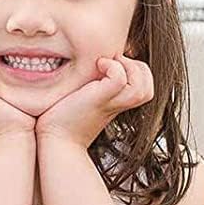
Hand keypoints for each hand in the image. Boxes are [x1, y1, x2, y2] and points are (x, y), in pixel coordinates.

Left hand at [34, 56, 154, 150]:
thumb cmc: (63, 119)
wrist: (55, 142)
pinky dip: (112, 66)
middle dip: (138, 69)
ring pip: (141, 85)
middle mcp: (119, 104)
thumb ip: (94, 84)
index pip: (145, 86)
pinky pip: (119, 78)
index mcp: (118, 103)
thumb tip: (96, 62)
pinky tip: (97, 66)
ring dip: (129, 66)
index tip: (114, 65)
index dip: (136, 70)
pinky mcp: (101, 100)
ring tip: (106, 64)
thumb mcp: (85, 97)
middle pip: (147, 87)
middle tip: (114, 63)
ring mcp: (112, 103)